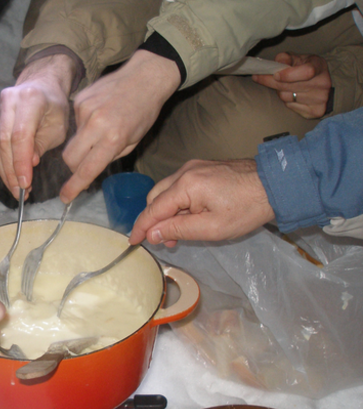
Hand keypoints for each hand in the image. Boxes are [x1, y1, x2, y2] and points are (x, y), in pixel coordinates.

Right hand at [0, 54, 74, 197]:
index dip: (21, 161)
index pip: (20, 135)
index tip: (25, 183)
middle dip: (11, 171)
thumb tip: (30, 164)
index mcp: (30, 99)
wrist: (42, 84)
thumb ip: (43, 144)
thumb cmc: (54, 106)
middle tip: (20, 192)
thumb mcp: (58, 126)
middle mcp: (9, 101)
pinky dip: (1, 163)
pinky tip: (10, 177)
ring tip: (15, 189)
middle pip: (4, 142)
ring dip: (4, 171)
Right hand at [60, 50, 180, 202]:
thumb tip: (91, 168)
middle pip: (70, 158)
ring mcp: (84, 110)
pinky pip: (75, 123)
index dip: (74, 186)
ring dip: (81, 144)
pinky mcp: (79, 100)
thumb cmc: (144, 111)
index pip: (87, 169)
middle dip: (74, 167)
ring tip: (99, 131)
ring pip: (71, 141)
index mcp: (113, 138)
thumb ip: (110, 155)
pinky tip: (98, 115)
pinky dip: (84, 125)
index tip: (65, 197)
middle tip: (85, 164)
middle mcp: (95, 124)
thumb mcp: (133, 140)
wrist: (145, 77)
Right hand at [128, 159, 274, 246]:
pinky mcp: (203, 167)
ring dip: (167, 211)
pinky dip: (178, 202)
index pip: (153, 209)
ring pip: (167, 190)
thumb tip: (151, 233)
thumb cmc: (246, 209)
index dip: (141, 227)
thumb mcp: (211, 228)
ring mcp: (194, 166)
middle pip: (156, 197)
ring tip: (179, 232)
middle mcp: (184, 171)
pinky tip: (189, 216)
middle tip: (165, 241)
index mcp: (185, 185)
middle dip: (155, 219)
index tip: (132, 241)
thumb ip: (177, 229)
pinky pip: (180, 185)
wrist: (277, 184)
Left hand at [252, 52, 331, 118]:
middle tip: (258, 77)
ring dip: (279, 91)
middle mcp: (323, 84)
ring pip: (286, 97)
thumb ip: (286, 57)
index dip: (288, 75)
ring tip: (283, 86)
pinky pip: (290, 106)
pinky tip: (291, 95)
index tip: (275, 75)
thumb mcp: (297, 58)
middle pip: (290, 86)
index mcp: (319, 66)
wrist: (319, 83)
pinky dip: (287, 101)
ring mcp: (321, 99)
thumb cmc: (304, 68)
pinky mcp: (315, 111)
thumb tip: (278, 61)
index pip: (306, 72)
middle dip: (271, 81)